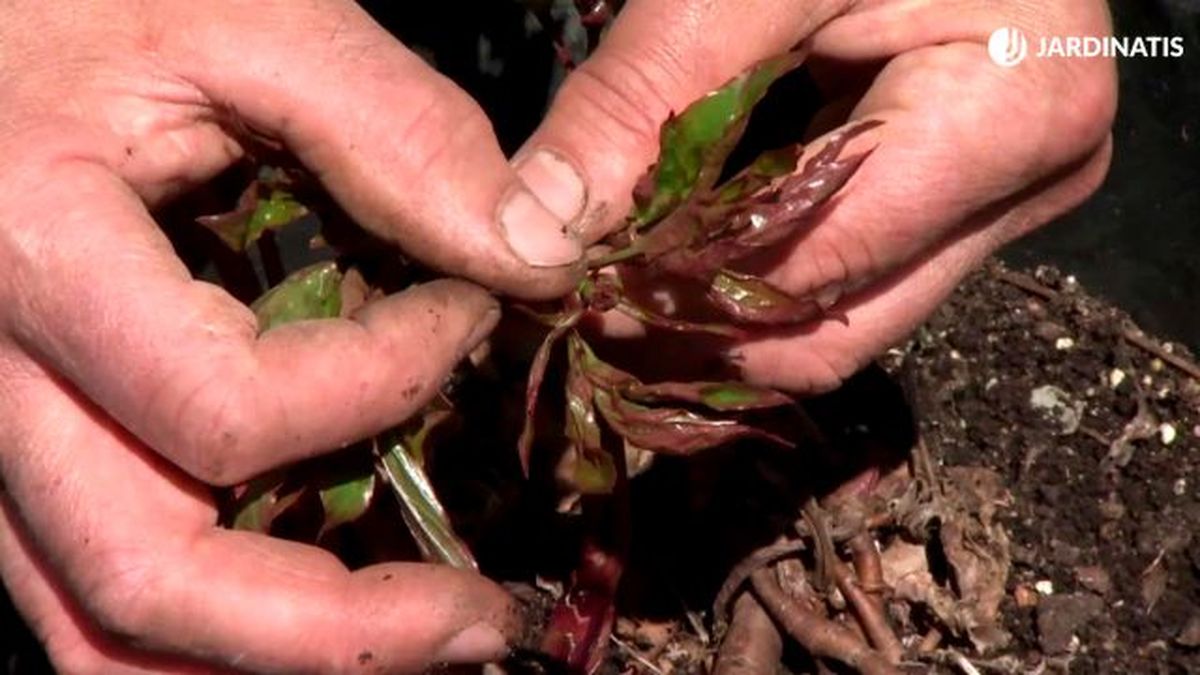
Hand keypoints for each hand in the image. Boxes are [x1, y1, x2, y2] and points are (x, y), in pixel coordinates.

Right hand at [0, 1, 589, 670]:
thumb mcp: (239, 11)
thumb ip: (393, 128)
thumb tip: (534, 253)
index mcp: (32, 254)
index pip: (230, 410)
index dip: (390, 379)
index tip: (474, 314)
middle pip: (142, 576)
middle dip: (333, 631)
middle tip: (477, 621)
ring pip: (91, 621)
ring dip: (257, 663)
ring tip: (411, 645)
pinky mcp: (1, 437)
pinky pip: (75, 582)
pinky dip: (192, 628)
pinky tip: (301, 609)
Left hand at [520, 0, 1116, 390]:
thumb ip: (641, 101)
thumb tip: (532, 239)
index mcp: (1008, 120)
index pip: (815, 269)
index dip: (677, 298)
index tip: (565, 293)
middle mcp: (1030, 181)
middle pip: (834, 321)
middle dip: (693, 329)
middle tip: (576, 310)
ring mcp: (1003, 194)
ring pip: (840, 316)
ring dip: (716, 315)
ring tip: (610, 294)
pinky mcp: (965, 190)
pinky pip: (851, 273)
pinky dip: (754, 271)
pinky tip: (674, 257)